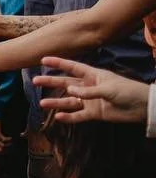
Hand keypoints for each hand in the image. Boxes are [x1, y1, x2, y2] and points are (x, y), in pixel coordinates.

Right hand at [32, 56, 149, 124]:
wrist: (142, 108)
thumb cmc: (128, 91)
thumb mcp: (108, 88)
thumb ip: (89, 91)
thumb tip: (70, 91)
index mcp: (93, 75)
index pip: (72, 67)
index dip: (58, 63)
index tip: (43, 60)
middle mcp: (89, 87)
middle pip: (66, 84)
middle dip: (51, 82)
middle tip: (35, 81)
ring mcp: (90, 101)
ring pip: (69, 101)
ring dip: (56, 102)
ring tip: (42, 103)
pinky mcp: (94, 114)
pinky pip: (78, 115)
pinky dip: (69, 117)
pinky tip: (58, 117)